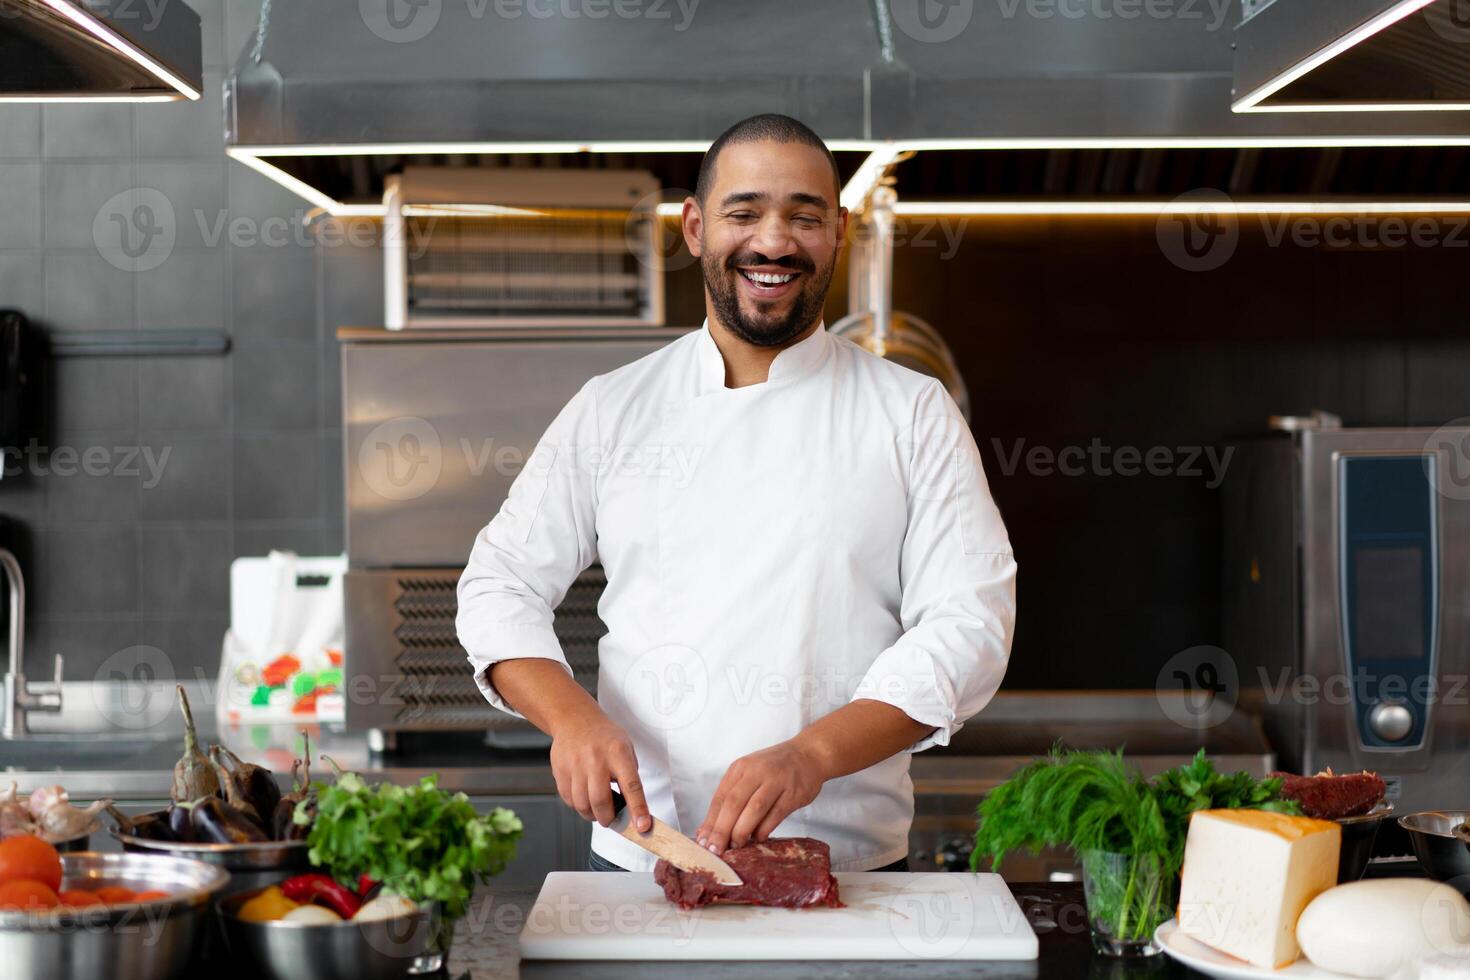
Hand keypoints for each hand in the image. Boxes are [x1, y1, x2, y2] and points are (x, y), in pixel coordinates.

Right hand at [548, 711, 651, 832]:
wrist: (575, 720)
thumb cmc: (604, 737)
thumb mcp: (626, 748)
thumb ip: (629, 776)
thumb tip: (632, 809)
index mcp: (618, 753)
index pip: (631, 785)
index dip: (638, 809)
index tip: (643, 827)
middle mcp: (595, 759)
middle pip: (600, 801)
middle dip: (608, 818)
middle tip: (611, 820)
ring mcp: (575, 765)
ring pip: (582, 805)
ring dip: (592, 815)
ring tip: (597, 809)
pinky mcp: (560, 771)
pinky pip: (569, 800)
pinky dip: (578, 806)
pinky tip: (584, 797)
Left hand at [695, 739, 826, 853]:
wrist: (809, 754)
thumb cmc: (774, 768)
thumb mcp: (749, 774)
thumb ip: (732, 798)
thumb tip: (710, 830)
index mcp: (740, 768)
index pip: (720, 798)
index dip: (710, 822)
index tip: (703, 842)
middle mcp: (756, 772)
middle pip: (733, 803)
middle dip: (721, 830)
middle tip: (715, 850)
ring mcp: (776, 781)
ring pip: (753, 809)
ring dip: (742, 831)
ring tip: (736, 846)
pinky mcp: (793, 793)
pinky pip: (775, 815)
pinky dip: (764, 830)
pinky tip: (757, 839)